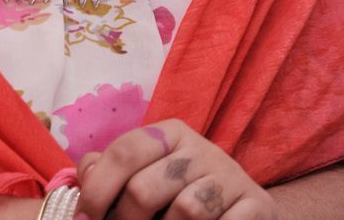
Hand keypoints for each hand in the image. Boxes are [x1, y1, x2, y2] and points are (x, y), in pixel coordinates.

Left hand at [75, 119, 275, 219]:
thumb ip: (112, 170)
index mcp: (169, 133)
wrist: (246, 213)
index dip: (98, 190)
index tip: (86, 219)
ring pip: (185, 211)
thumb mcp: (149, 174)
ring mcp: (231, 177)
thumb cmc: (184, 195)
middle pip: (145, 188)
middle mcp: (201, 148)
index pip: (124, 152)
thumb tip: (88, 173)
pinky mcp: (257, 204)